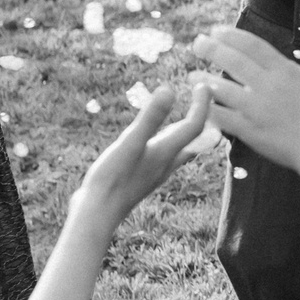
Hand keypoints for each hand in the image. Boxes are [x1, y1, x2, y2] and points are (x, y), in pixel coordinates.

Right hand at [67, 84, 211, 231]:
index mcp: (167, 153)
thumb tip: (170, 89)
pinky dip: (168, 142)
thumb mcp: (130, 142)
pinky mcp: (142, 178)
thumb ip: (150, 118)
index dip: (202, 104)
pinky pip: (164, 156)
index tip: (203, 85)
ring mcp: (155, 172)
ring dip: (187, 132)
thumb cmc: (113, 179)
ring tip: (187, 116)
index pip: (195, 125)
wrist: (97, 214)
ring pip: (180, 150)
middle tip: (202, 99)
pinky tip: (156, 141)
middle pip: (194, 140)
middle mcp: (167, 163)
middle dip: (202, 118)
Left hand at [191, 26, 299, 169]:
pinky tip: (199, 104)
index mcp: (285, 71)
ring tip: (192, 76)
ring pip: (222, 89)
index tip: (216, 30)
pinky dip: (208, 109)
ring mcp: (257, 109)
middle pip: (234, 61)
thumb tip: (262, 55)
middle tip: (197, 43)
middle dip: (212, 49)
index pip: (253, 45)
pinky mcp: (249, 130)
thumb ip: (283, 67)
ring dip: (203, 80)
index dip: (231, 35)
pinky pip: (222, 117)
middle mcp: (269, 86)